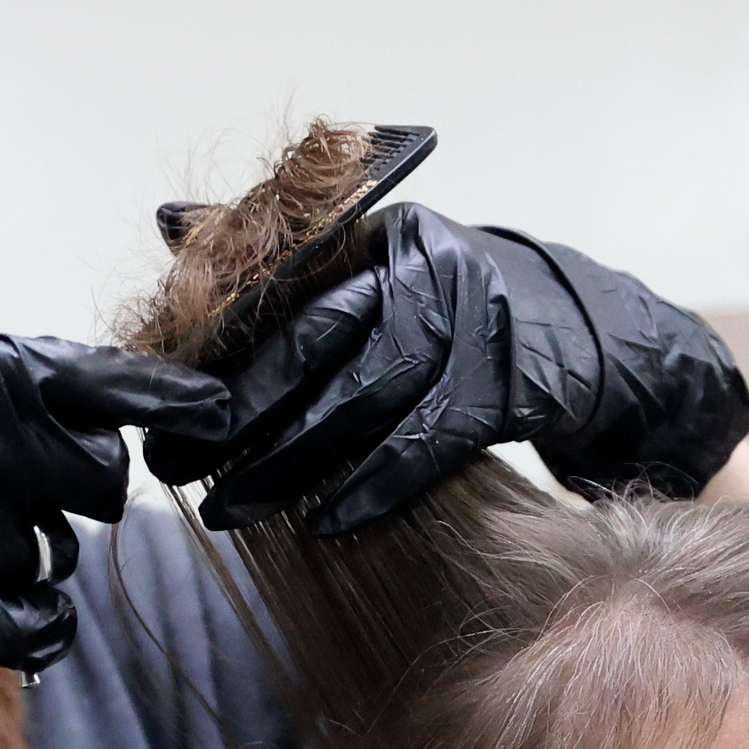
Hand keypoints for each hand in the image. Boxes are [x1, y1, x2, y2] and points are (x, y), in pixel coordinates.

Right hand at [0, 315, 226, 748]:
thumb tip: (38, 386)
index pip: (87, 380)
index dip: (161, 394)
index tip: (207, 408)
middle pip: (92, 476)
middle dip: (75, 484)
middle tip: (20, 488)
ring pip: (55, 550)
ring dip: (25, 549)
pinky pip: (31, 624)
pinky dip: (30, 623)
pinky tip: (1, 610)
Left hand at [145, 205, 748, 535]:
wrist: (586, 342)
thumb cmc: (453, 312)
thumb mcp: (377, 266)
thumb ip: (281, 253)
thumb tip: (171, 223)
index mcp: (378, 230)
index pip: (279, 286)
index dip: (215, 346)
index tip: (162, 400)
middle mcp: (423, 265)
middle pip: (312, 339)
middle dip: (235, 409)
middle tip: (174, 462)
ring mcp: (470, 324)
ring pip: (361, 399)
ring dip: (289, 462)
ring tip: (229, 509)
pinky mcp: (505, 386)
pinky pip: (424, 446)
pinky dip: (371, 488)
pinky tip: (324, 525)